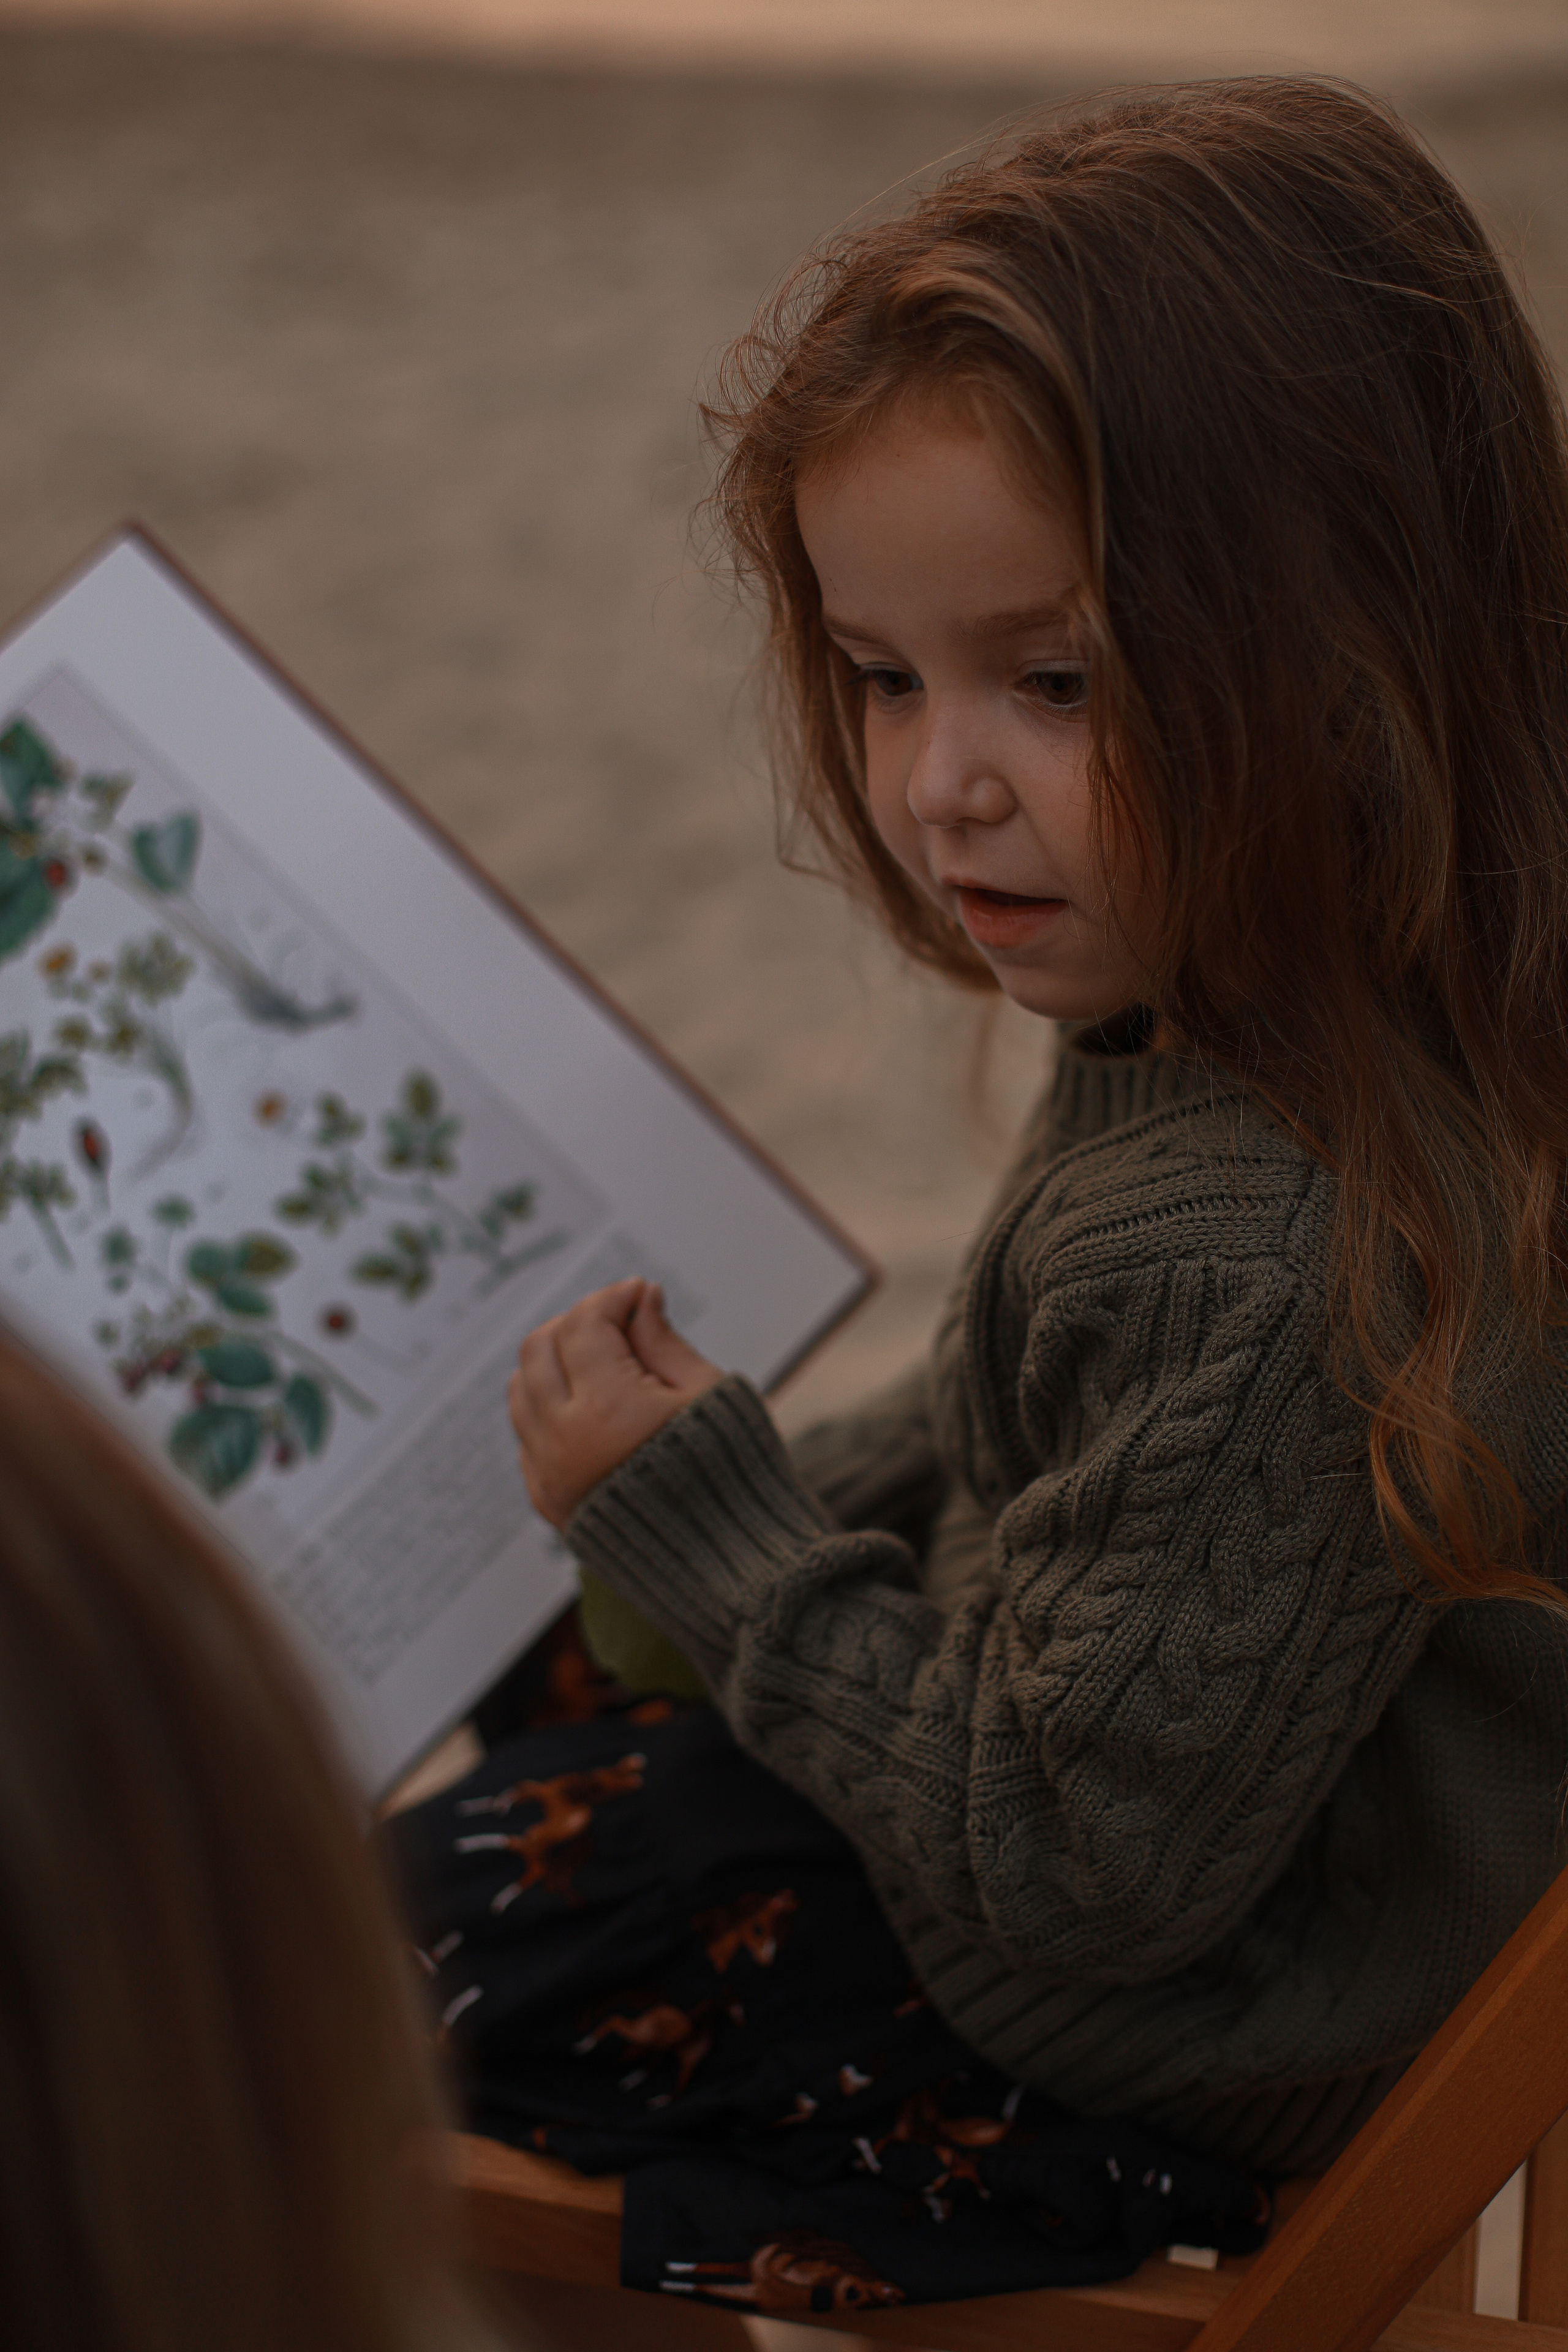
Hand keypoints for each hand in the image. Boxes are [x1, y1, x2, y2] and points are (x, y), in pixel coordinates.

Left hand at [508, 1278, 722, 1527]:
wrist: (730, 1568)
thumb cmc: (733, 1474)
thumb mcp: (708, 1395)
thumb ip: (663, 1342)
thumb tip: (640, 1300)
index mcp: (609, 1409)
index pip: (585, 1325)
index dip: (613, 1298)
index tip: (640, 1293)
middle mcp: (565, 1442)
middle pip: (539, 1349)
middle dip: (576, 1323)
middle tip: (617, 1321)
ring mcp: (550, 1476)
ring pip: (521, 1390)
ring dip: (553, 1363)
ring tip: (602, 1361)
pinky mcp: (550, 1503)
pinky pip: (526, 1437)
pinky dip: (547, 1409)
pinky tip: (591, 1408)